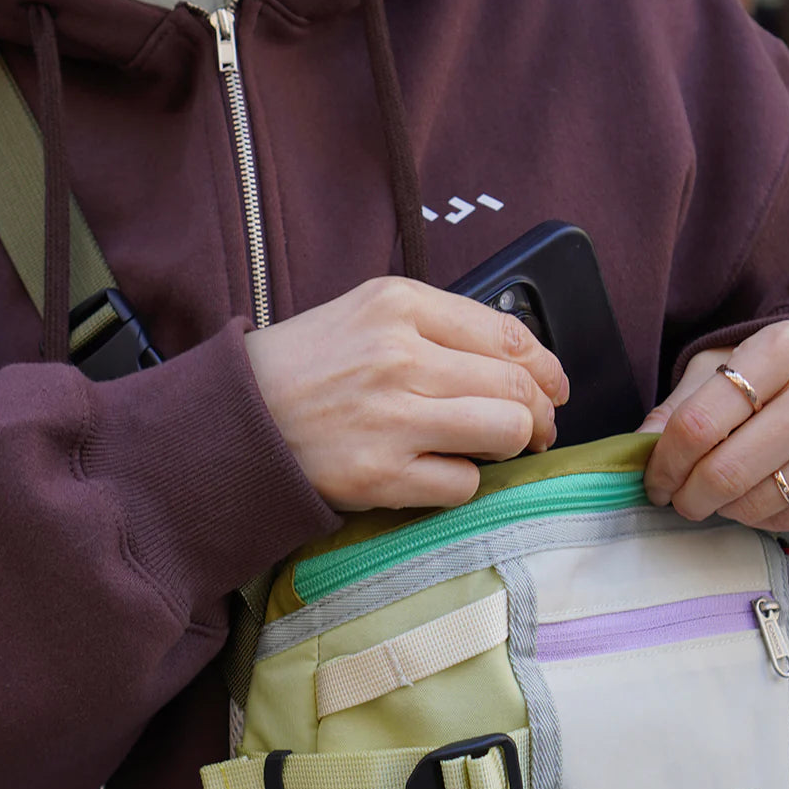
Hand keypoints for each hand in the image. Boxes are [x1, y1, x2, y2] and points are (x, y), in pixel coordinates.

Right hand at [245, 277, 568, 510]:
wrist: (234, 420)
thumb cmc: (301, 369)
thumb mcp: (364, 315)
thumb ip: (436, 325)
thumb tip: (517, 360)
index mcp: (398, 305)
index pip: (508, 334)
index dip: (547, 367)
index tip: (554, 385)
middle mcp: (398, 356)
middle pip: (516, 387)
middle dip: (541, 414)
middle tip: (537, 427)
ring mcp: (390, 418)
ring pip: (503, 431)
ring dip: (513, 445)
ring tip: (498, 448)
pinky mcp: (381, 475)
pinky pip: (462, 483)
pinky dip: (463, 481)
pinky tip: (440, 470)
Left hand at [637, 321, 788, 528]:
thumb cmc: (778, 374)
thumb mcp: (724, 366)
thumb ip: (678, 406)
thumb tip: (638, 447)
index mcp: (784, 349)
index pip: (698, 424)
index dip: (663, 463)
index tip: (653, 479)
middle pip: (725, 473)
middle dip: (686, 497)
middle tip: (676, 498)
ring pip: (754, 504)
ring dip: (720, 509)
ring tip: (717, 492)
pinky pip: (786, 520)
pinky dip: (756, 517)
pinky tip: (756, 493)